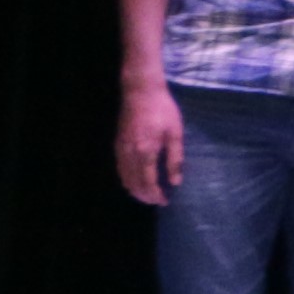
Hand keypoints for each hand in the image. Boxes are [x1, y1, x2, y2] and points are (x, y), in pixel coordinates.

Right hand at [114, 86, 184, 206]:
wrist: (141, 91)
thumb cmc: (163, 110)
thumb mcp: (175, 133)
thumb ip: (175, 159)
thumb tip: (176, 182)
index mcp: (145, 152)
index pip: (148, 182)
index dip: (155, 195)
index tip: (165, 201)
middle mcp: (129, 154)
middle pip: (133, 184)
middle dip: (144, 196)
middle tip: (157, 201)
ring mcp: (120, 149)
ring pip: (124, 178)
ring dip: (134, 190)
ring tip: (148, 194)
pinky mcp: (117, 144)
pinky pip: (120, 168)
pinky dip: (127, 179)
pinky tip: (135, 180)